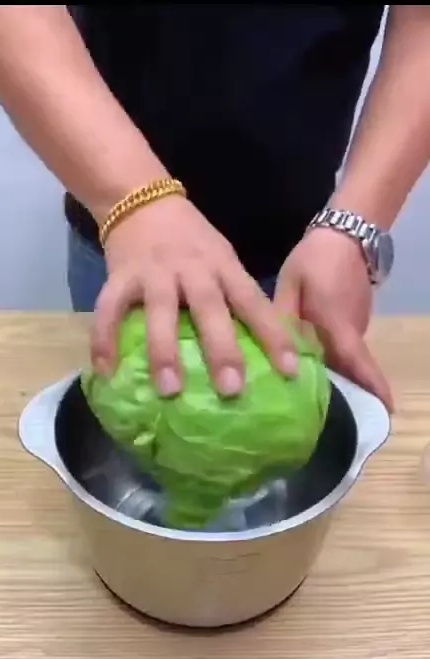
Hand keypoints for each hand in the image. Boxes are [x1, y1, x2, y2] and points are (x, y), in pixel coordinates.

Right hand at [91, 196, 297, 396]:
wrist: (140, 199)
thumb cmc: (190, 240)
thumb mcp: (222, 258)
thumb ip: (235, 295)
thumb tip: (262, 350)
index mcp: (223, 267)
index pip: (253, 302)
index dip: (274, 335)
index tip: (289, 371)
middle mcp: (192, 269)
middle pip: (210, 308)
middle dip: (221, 349)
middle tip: (231, 389)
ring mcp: (154, 273)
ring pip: (160, 312)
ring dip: (164, 351)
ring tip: (169, 390)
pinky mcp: (120, 276)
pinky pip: (109, 310)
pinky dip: (104, 340)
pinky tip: (105, 372)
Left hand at [274, 228, 393, 410]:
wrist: (345, 234)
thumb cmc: (315, 261)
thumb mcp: (290, 289)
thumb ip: (282, 322)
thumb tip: (275, 355)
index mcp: (338, 324)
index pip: (358, 362)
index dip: (371, 387)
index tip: (382, 413)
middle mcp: (354, 332)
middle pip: (352, 371)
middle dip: (346, 396)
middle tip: (326, 425)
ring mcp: (357, 328)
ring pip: (346, 361)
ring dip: (336, 379)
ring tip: (311, 405)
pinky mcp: (353, 323)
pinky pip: (343, 350)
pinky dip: (333, 363)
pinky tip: (311, 373)